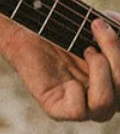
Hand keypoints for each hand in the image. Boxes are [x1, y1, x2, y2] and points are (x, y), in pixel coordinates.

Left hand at [2, 16, 119, 121]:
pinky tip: (69, 78)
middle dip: (116, 53)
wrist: (22, 26)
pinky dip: (77, 92)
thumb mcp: (91, 26)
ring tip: (86, 49)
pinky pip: (77, 110)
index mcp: (113, 83)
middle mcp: (101, 97)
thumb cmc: (59, 25)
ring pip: (106, 105)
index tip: (109, 22)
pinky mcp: (57, 108)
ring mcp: (80, 105)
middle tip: (97, 24)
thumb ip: (111, 31)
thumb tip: (117, 23)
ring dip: (101, 71)